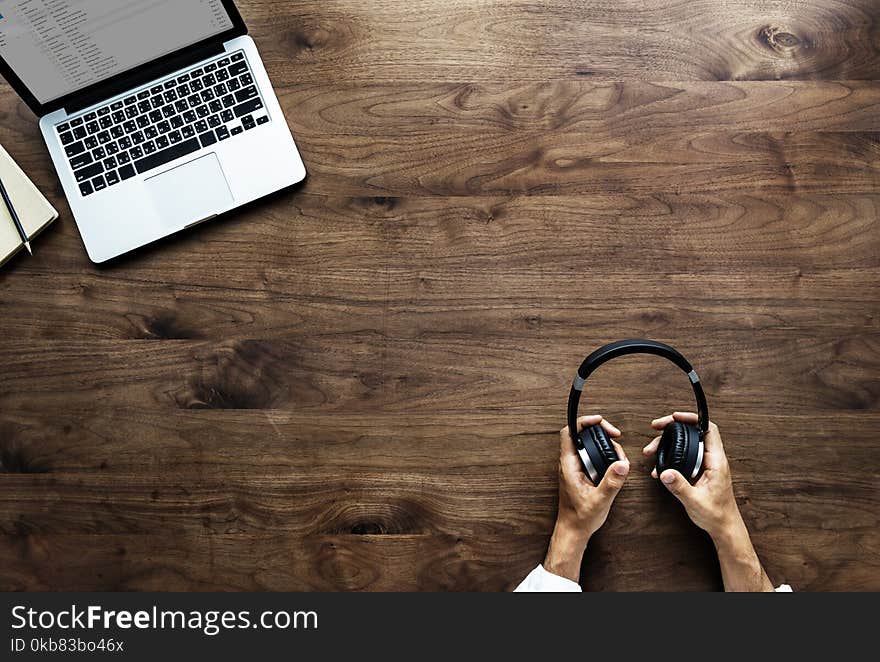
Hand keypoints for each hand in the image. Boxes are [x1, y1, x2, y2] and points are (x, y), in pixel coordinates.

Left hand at [544, 415, 629, 581]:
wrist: (573, 531)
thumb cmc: (580, 518)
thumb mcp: (599, 500)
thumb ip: (611, 482)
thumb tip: (622, 464)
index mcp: (569, 465)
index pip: (569, 432)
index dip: (583, 422)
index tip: (599, 421)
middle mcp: (570, 463)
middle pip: (582, 435)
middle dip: (600, 432)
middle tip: (616, 436)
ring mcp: (576, 468)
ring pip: (588, 445)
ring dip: (604, 445)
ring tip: (619, 454)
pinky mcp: (582, 473)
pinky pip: (592, 456)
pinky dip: (604, 456)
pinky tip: (615, 465)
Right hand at [644, 412, 773, 590]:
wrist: (724, 528)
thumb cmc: (716, 515)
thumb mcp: (694, 501)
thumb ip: (679, 486)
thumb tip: (664, 471)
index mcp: (716, 462)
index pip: (708, 429)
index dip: (692, 419)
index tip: (674, 417)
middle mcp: (713, 460)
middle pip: (693, 433)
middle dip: (673, 428)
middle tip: (656, 427)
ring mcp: (707, 465)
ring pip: (687, 445)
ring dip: (669, 444)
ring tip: (652, 449)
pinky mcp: (701, 472)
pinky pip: (686, 458)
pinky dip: (672, 458)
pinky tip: (659, 468)